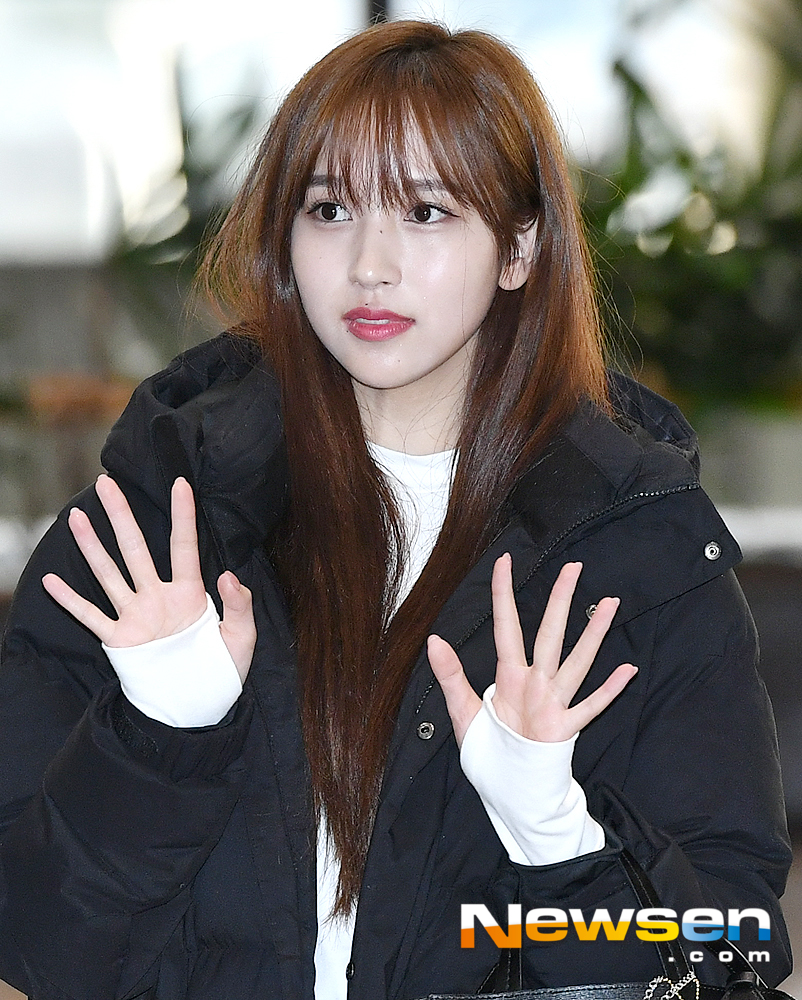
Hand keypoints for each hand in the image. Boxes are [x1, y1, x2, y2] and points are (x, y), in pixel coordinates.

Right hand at [42, 474, 256, 682]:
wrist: (197, 707)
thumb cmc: (222, 669)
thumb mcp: (242, 637)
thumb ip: (240, 605)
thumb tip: (228, 574)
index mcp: (190, 593)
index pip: (185, 546)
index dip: (183, 516)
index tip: (181, 484)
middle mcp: (158, 597)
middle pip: (136, 548)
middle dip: (122, 516)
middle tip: (107, 483)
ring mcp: (136, 616)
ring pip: (110, 574)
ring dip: (92, 547)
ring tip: (76, 517)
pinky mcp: (120, 640)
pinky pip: (91, 616)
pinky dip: (71, 601)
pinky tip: (54, 582)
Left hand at [427, 555, 636, 745]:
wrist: (508, 792)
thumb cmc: (489, 753)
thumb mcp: (461, 712)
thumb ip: (450, 676)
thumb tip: (433, 639)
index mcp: (508, 676)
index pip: (506, 626)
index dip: (503, 594)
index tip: (504, 562)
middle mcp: (534, 683)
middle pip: (549, 633)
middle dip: (560, 600)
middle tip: (574, 567)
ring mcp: (553, 704)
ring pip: (577, 662)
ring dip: (594, 634)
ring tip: (610, 604)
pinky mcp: (566, 729)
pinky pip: (591, 705)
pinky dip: (609, 689)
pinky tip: (627, 669)